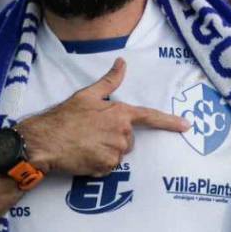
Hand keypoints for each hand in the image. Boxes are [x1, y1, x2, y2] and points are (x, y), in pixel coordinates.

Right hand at [17, 58, 187, 175]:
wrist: (45, 141)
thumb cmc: (63, 117)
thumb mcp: (86, 95)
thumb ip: (109, 82)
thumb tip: (122, 63)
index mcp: (120, 113)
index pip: (150, 117)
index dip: (169, 121)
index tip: (185, 126)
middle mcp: (122, 134)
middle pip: (129, 139)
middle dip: (115, 138)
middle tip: (92, 133)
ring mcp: (115, 152)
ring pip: (119, 154)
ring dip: (106, 152)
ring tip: (86, 145)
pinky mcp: (106, 168)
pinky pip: (109, 168)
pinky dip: (99, 165)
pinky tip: (84, 156)